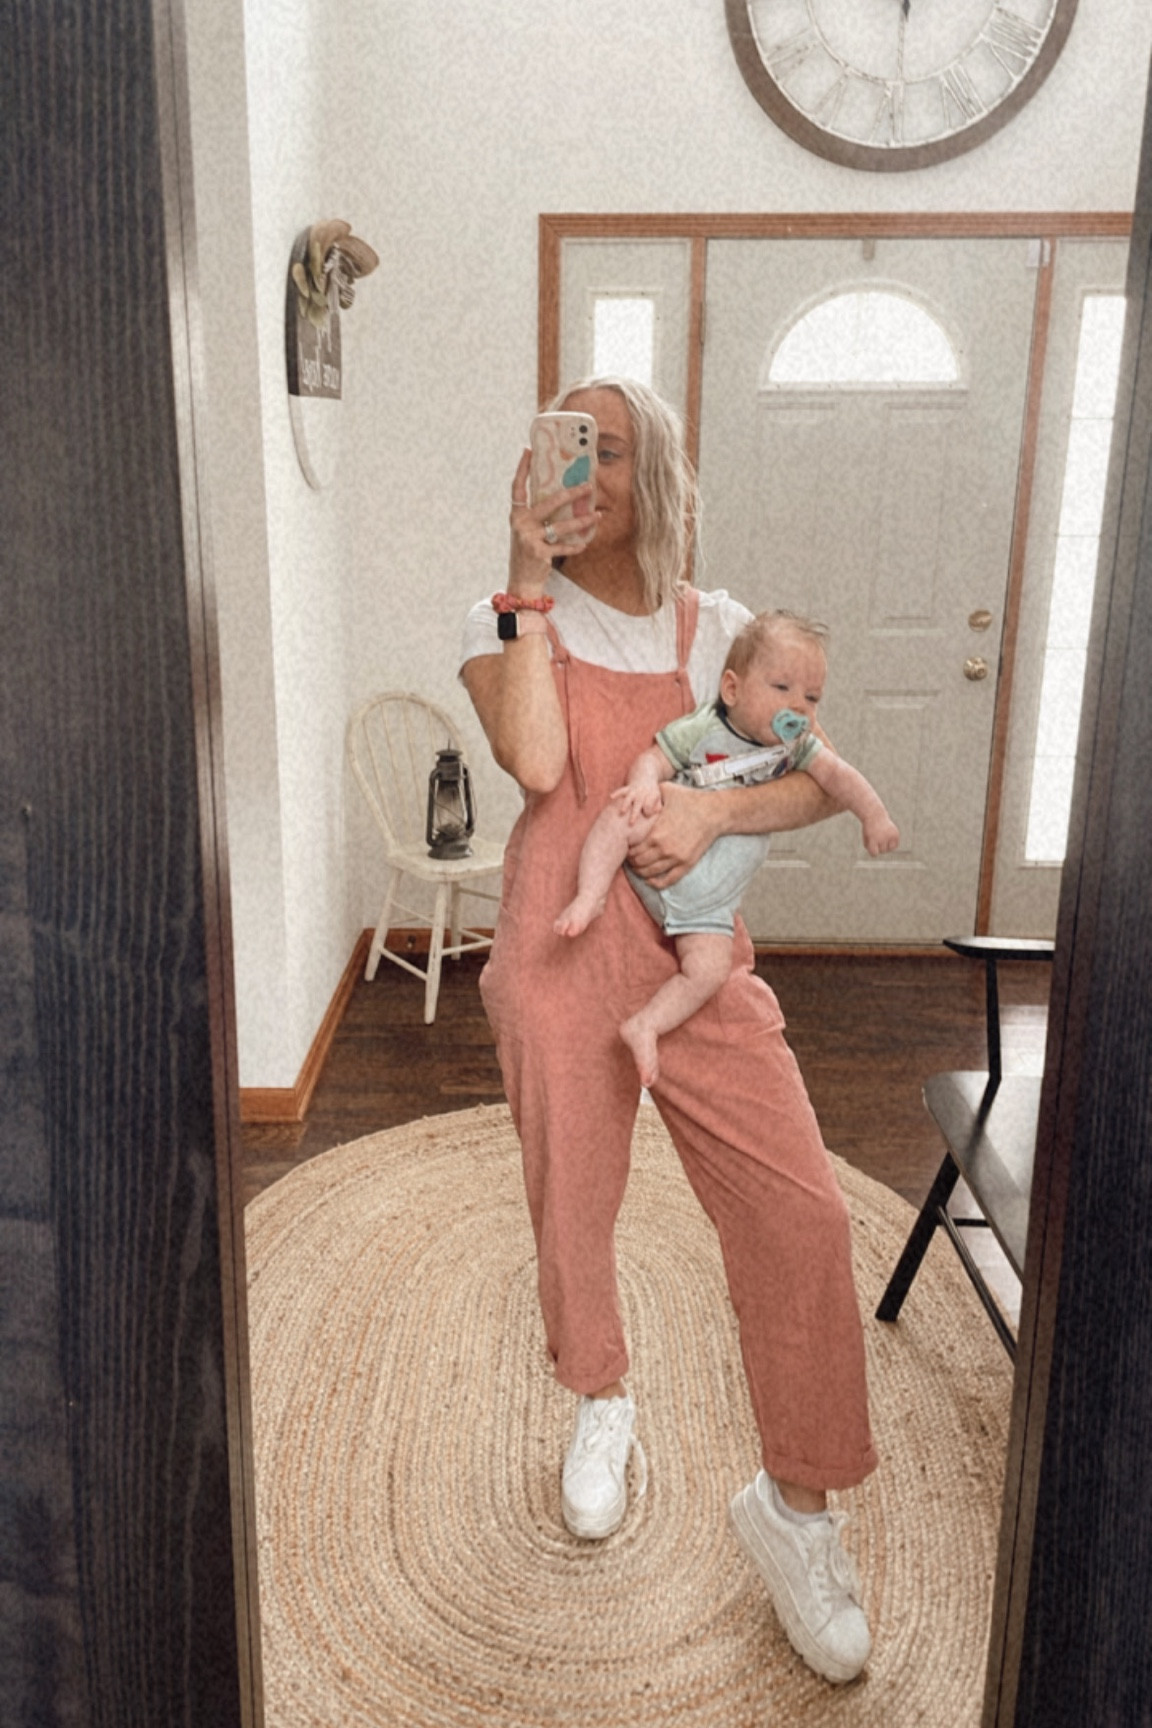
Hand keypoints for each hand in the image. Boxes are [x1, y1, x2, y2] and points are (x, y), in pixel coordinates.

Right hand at [508, 449, 595, 595]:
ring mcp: (530, 539)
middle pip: (549, 503)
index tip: (529, 451)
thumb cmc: (528, 551)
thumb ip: (537, 514)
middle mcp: (521, 524)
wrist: (521, 580)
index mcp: (516, 515)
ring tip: (597, 515)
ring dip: (583, 521)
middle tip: (588, 485)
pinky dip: (576, 546)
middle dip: (571, 493)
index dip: (522, 469)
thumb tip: (560, 495)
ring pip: (562, 526)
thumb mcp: (526, 530)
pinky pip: (564, 547)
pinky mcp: (540, 554)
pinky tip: (585, 543)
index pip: (517, 488)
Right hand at [611, 782, 662, 824]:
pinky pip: (621, 790)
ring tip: (622, 812)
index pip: (649, 806)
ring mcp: (634, 791)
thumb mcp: (658, 799)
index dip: (648, 812)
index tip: (646, 816)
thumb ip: (657, 808)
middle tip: (631, 823)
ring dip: (626, 804)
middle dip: (634, 813)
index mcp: (651, 796)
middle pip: (639, 804)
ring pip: (629, 798)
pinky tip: (611, 797)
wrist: (645, 777)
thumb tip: (655, 813)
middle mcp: (642, 794)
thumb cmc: (652, 793)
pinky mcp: (628, 788)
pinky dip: (616, 793)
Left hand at [626, 781, 716, 886]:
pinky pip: (667, 880)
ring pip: (649, 873)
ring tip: (639, 867)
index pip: (632, 849)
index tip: (627, 846)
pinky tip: (650, 879)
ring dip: (641, 872)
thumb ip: (650, 793)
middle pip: (638, 863)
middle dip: (631, 861)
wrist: (714, 812)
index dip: (626, 849)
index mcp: (655, 833)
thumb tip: (639, 792)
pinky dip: (656, 883)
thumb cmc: (690, 799)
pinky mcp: (686, 864)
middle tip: (631, 858)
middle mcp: (663, 849)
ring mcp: (675, 858)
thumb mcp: (667, 790)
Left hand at [863, 814, 899, 855]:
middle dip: (879, 846)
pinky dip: (892, 844)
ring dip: (886, 846)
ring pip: (889, 849)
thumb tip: (877, 854)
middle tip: (877, 838)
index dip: (873, 851)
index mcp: (873, 839)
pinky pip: (895, 845)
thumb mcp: (866, 838)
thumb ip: (871, 848)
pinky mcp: (896, 834)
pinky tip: (888, 838)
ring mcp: (890, 835)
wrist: (875, 816)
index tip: (872, 846)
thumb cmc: (869, 829)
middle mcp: (882, 837)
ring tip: (882, 838)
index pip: (874, 854)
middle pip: (882, 851)